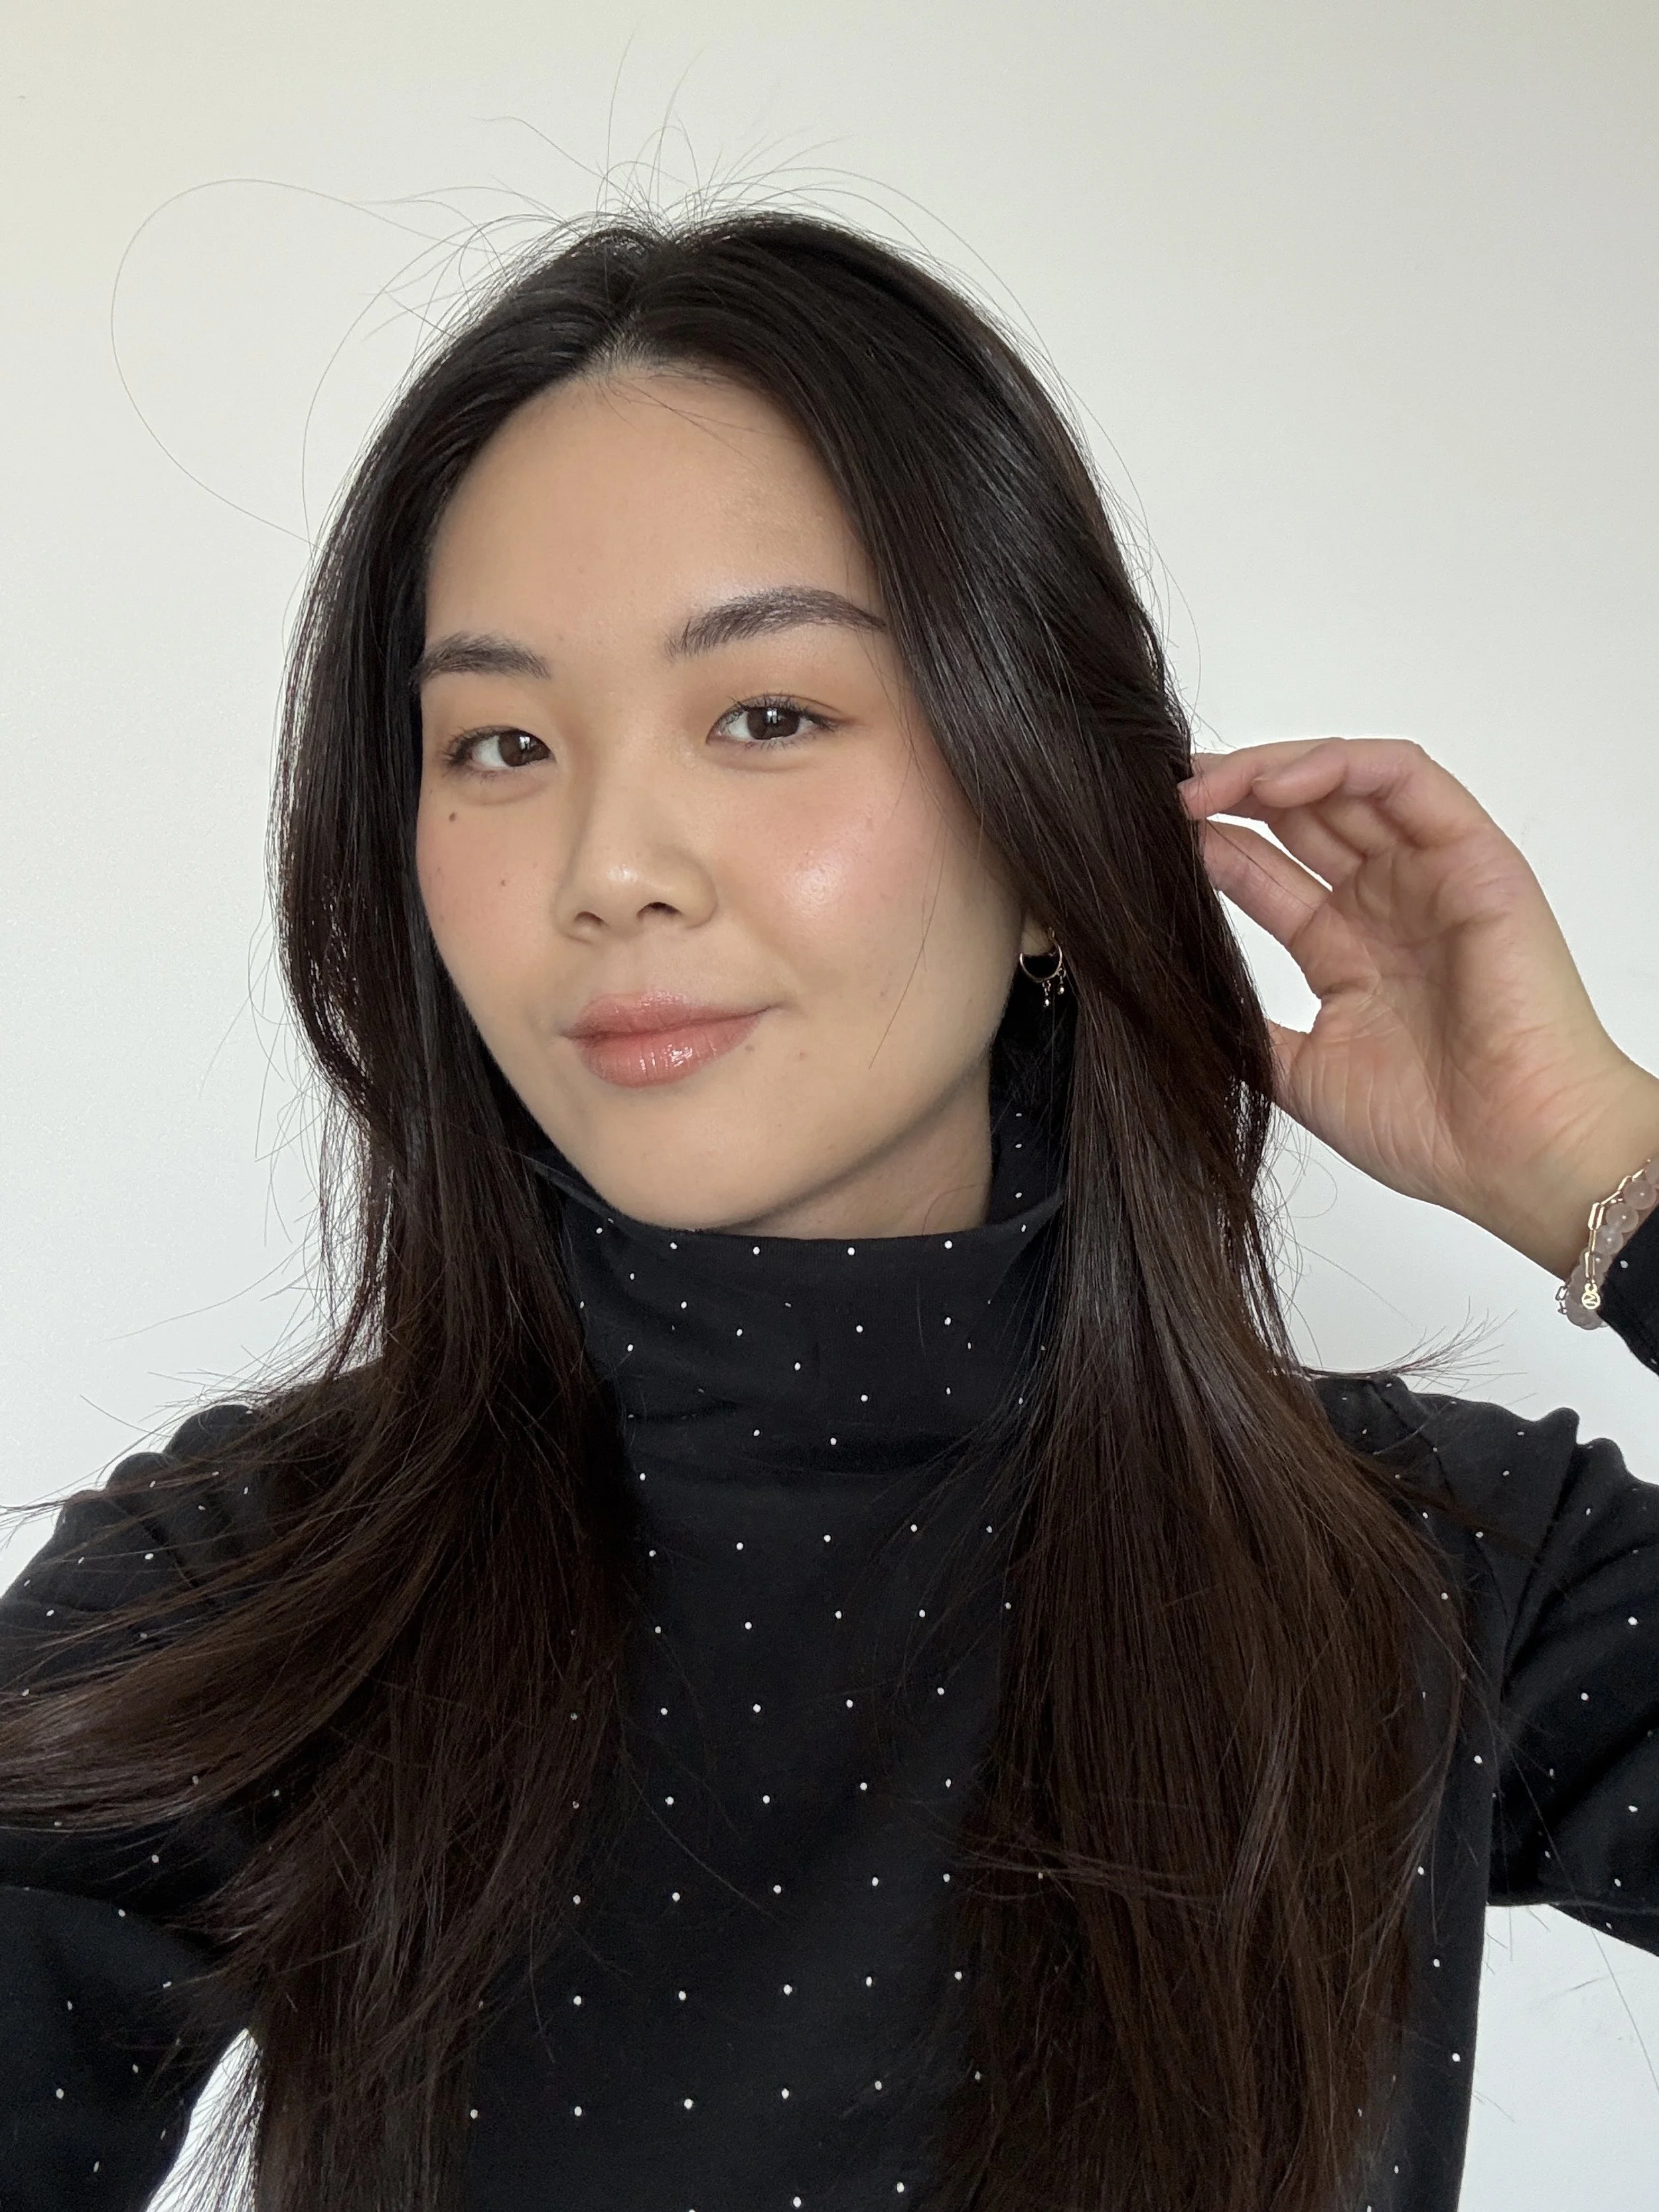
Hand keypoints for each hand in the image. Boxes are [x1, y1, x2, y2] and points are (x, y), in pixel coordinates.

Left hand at [1178, 737, 1658, 1276]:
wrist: (1511, 1153)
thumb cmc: (1429, 1129)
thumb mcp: (1299, 1075)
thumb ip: (1245, 1031)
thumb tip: (1173, 1008)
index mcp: (1346, 949)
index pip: (1266, 871)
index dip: (1209, 846)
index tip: (1144, 841)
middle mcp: (1386, 902)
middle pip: (1298, 816)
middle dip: (1229, 796)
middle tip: (1162, 796)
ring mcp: (1428, 874)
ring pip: (1345, 784)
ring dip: (1270, 772)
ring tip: (1205, 786)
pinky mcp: (1472, 856)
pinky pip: (1405, 779)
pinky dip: (1341, 766)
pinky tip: (1279, 785)